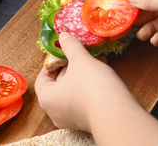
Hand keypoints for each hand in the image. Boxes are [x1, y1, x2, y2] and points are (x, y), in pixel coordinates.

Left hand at [35, 32, 157, 144]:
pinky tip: (101, 73)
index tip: (62, 52)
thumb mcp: (80, 60)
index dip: (52, 62)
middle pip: (58, 84)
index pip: (42, 78)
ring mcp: (71, 119)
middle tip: (80, 54)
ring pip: (72, 91)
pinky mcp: (86, 122)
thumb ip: (70, 46)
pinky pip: (82, 100)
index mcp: (47, 98)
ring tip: (94, 61)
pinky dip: (89, 87)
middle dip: (70, 67)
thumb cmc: (91, 86)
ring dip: (81, 75)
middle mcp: (55, 112)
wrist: (116, 113)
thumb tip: (63, 36)